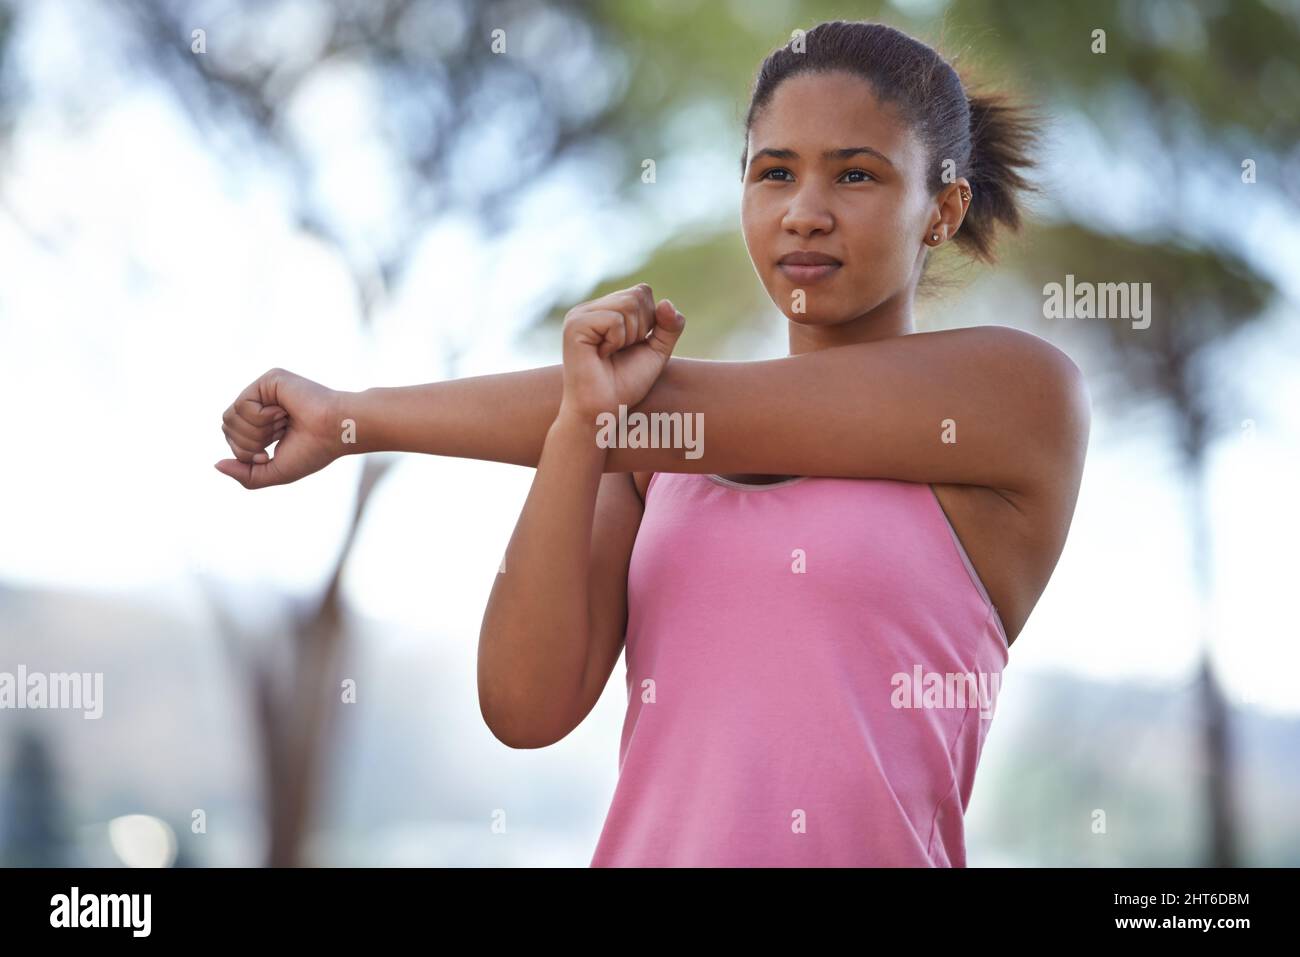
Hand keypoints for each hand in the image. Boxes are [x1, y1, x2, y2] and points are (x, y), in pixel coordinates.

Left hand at [214, 368, 342, 488]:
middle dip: (250, 442)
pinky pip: (242, 405)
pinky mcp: (269, 380)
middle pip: (227, 427)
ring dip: (256, 431)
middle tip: (278, 436)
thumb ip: (246, 475)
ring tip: (283, 423)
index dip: (246, 452)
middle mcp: (262, 404)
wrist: (338, 431)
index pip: (232, 437)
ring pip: (230, 417)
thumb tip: (216, 464)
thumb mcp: (275, 472)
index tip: (270, 453)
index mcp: (264, 423)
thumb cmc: (314, 451)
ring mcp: (265, 390)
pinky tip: (283, 412)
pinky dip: (261, 418)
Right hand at [560, 283, 685, 420]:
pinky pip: (614, 319)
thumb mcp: (657, 351)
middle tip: (621, 351)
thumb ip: (670, 326)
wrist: (603, 411)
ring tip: (611, 353)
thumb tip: (667, 302)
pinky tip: (601, 355)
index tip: (632, 346)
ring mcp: (580, 315)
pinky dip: (617, 341)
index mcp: (606, 310)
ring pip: (628, 304)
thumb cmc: (625, 385)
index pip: (643, 292)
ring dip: (630, 336)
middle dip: (641, 328)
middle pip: (638, 295)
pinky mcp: (574, 325)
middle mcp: (591, 308)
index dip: (650, 321)